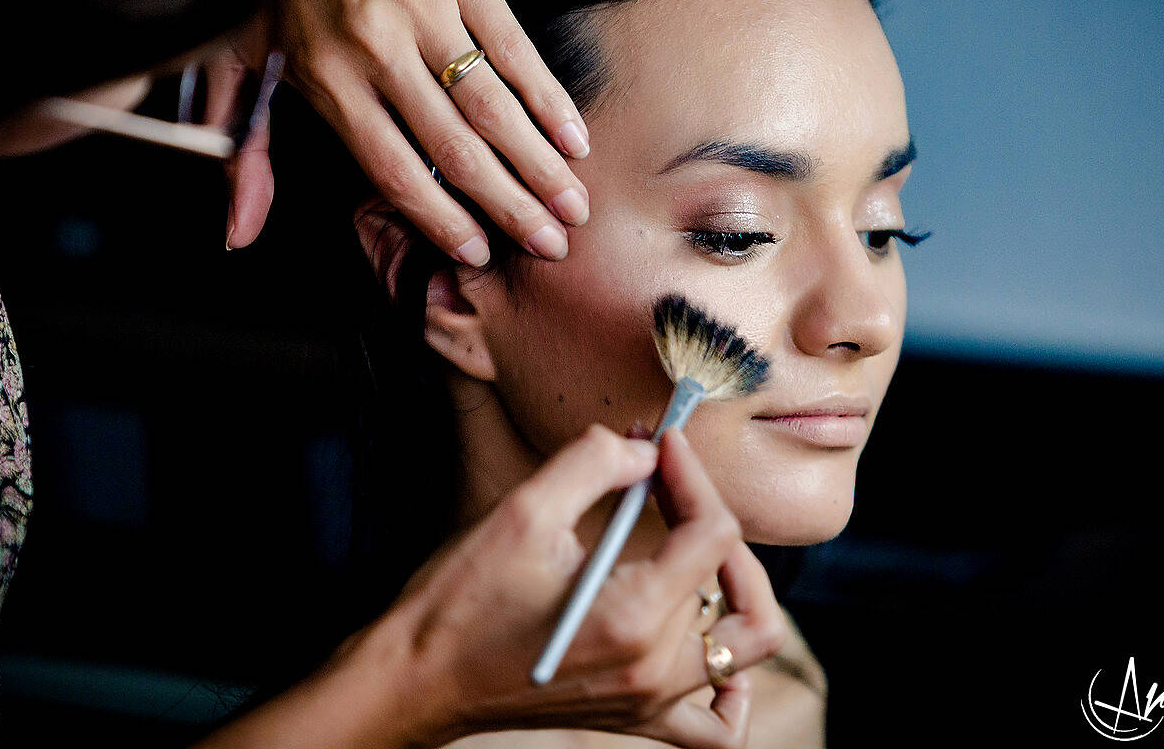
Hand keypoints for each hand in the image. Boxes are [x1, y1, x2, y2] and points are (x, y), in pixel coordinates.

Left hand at [199, 0, 592, 261]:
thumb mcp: (237, 60)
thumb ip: (244, 150)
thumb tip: (237, 232)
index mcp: (327, 75)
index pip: (393, 168)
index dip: (441, 220)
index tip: (479, 254)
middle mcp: (377, 46)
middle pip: (455, 146)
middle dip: (509, 205)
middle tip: (550, 244)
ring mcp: (423, 4)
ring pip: (492, 103)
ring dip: (540, 162)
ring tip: (573, 203)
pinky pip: (513, 45)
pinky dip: (546, 95)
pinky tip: (571, 134)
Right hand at [379, 425, 787, 748]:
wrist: (418, 679)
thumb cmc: (461, 601)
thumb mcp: (523, 511)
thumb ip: (594, 462)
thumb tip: (645, 449)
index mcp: (634, 617)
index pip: (714, 532)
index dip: (693, 474)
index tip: (661, 442)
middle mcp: (655, 668)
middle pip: (734, 578)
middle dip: (706, 510)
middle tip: (668, 479)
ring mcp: (650, 701)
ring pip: (745, 645)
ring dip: (736, 584)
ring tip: (696, 542)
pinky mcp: (635, 717)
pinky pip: (717, 725)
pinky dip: (732, 687)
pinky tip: (711, 644)